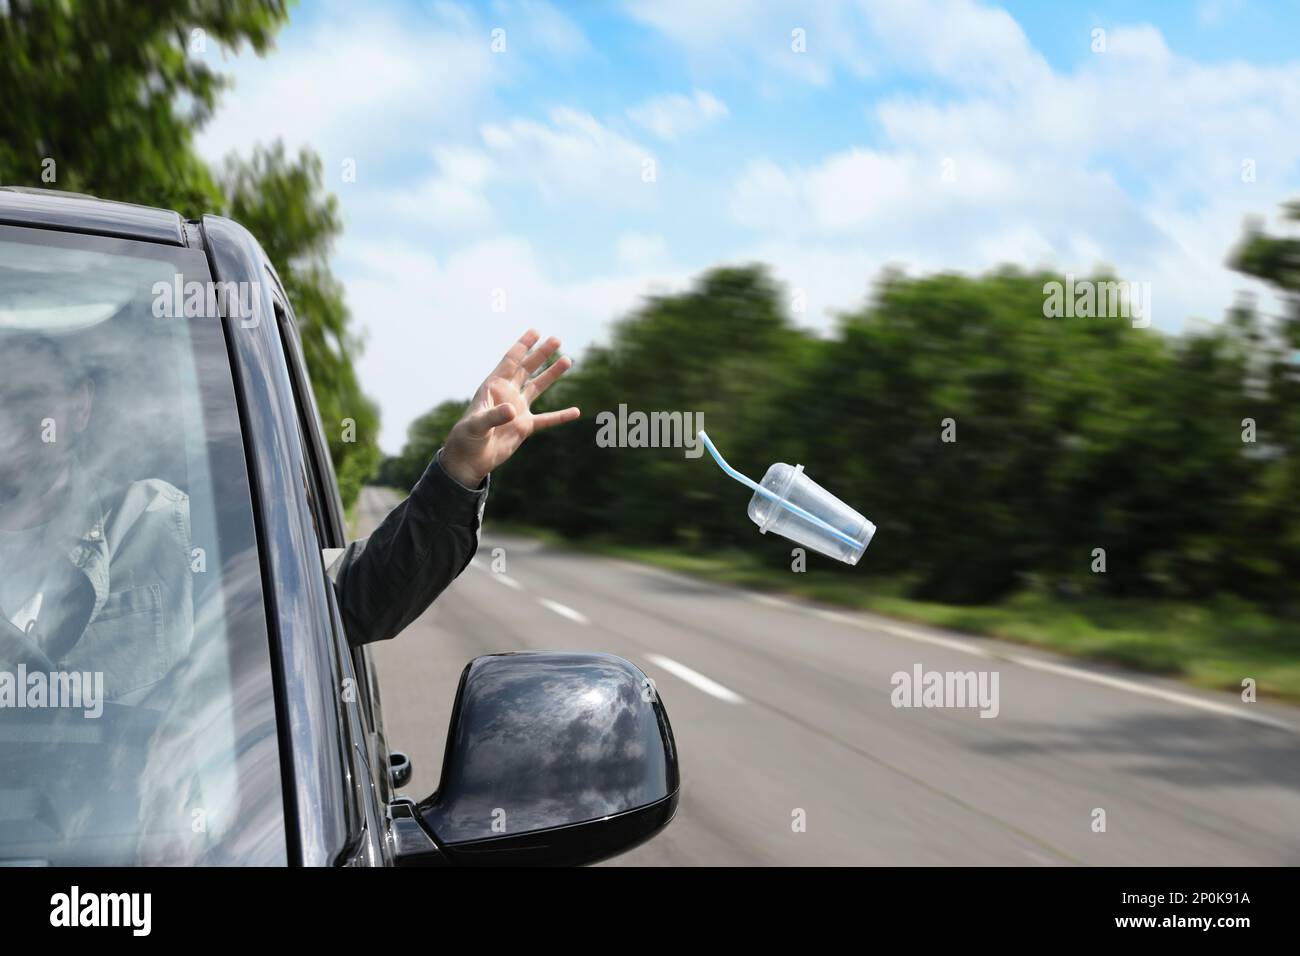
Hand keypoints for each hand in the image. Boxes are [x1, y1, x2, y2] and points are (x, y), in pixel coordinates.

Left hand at [440, 329, 580, 486]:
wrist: (469, 459)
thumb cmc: (466, 438)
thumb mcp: (477, 425)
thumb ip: (494, 416)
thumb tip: (513, 410)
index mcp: (493, 387)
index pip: (510, 362)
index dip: (522, 346)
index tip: (535, 332)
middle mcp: (507, 394)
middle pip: (527, 369)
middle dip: (541, 354)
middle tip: (556, 340)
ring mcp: (517, 409)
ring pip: (538, 387)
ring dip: (552, 374)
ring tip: (567, 360)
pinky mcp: (525, 427)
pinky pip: (547, 419)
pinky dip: (561, 416)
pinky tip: (575, 411)